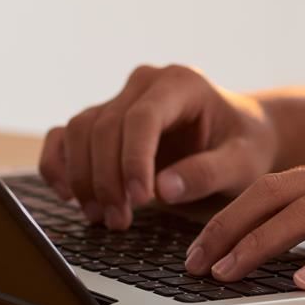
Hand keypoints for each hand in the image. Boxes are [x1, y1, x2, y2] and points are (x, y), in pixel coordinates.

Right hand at [38, 64, 278, 228]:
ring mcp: (119, 99)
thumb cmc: (245, 146)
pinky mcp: (102, 120)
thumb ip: (209, 173)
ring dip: (84, 178)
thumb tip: (164, 189)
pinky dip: (59, 165)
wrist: (240, 136)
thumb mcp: (243, 162)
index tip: (141, 200)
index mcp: (181, 83)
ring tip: (103, 217)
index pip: (142, 117)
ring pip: (79, 131)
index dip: (134, 159)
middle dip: (107, 178)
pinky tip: (69, 195)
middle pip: (105, 126)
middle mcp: (145, 84)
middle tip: (120, 221)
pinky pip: (65, 136)